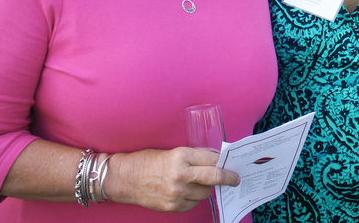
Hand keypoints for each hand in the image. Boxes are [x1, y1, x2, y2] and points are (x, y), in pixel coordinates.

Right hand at [105, 147, 239, 211]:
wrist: (123, 178)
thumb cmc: (147, 161)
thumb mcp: (172, 152)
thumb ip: (193, 157)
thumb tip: (215, 160)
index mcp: (181, 156)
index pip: (212, 160)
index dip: (224, 163)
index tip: (232, 166)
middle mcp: (180, 175)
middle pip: (213, 177)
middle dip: (228, 178)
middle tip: (235, 179)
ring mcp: (176, 193)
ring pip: (204, 193)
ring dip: (206, 188)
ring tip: (200, 183)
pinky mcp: (172, 206)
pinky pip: (193, 203)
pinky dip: (194, 198)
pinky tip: (187, 192)